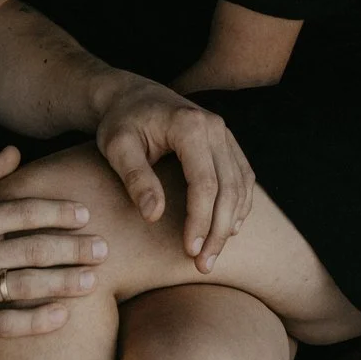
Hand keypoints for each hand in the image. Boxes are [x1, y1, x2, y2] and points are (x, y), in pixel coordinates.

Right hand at [0, 148, 106, 352]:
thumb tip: (15, 151)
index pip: (20, 212)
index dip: (57, 211)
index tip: (85, 214)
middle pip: (31, 249)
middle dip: (73, 248)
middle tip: (105, 248)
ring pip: (25, 286)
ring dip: (65, 283)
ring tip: (93, 281)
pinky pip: (10, 324)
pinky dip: (39, 321)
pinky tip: (65, 316)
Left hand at [94, 77, 254, 271]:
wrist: (130, 95)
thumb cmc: (120, 121)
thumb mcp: (117, 147)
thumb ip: (135, 178)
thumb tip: (154, 215)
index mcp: (189, 126)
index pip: (204, 183)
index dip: (200, 220)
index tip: (189, 251)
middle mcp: (215, 127)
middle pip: (229, 188)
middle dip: (218, 231)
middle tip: (204, 264)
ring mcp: (225, 133)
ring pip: (241, 186)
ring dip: (231, 223)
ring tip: (213, 255)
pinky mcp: (227, 142)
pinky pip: (243, 177)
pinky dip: (239, 206)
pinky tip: (228, 228)